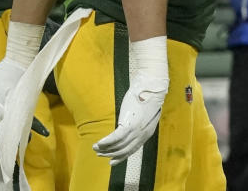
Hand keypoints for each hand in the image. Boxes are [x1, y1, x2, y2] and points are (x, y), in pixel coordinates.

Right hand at [92, 36, 168, 165]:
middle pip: (125, 150)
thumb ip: (140, 121)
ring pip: (119, 145)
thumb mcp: (145, 113)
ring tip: (96, 149)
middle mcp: (142, 135)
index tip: (113, 160)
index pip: (133, 149)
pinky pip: (115, 138)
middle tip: (100, 155)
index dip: (122, 156)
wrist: (151, 87)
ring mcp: (136, 131)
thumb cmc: (148, 96)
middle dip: (112, 154)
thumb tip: (133, 122)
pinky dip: (106, 142)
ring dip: (106, 149)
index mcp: (147, 133)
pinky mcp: (129, 124)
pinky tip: (99, 143)